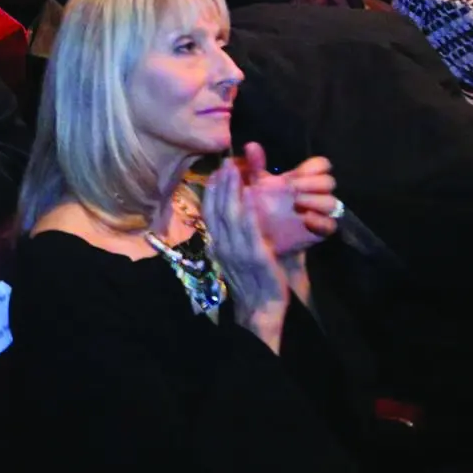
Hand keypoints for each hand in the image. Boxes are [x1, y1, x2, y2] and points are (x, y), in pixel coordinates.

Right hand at [201, 156, 290, 351]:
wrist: (262, 310)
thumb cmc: (254, 283)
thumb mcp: (238, 258)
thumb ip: (236, 238)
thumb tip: (239, 215)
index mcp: (217, 246)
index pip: (210, 214)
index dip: (211, 192)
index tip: (215, 173)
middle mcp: (222, 247)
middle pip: (216, 209)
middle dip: (220, 184)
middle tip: (225, 162)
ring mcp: (236, 251)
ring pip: (229, 214)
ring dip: (231, 189)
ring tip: (234, 169)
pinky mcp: (254, 255)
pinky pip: (247, 227)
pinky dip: (245, 208)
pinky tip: (247, 193)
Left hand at [238, 144, 340, 258]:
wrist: (259, 237)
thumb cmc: (259, 206)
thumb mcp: (255, 185)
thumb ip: (255, 166)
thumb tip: (251, 145)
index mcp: (301, 178)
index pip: (322, 165)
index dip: (314, 167)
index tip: (297, 172)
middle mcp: (313, 193)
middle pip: (329, 181)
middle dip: (312, 184)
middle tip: (292, 188)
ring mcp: (318, 212)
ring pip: (332, 202)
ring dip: (315, 200)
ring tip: (296, 203)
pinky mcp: (319, 230)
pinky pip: (330, 225)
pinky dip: (320, 221)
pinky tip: (305, 218)